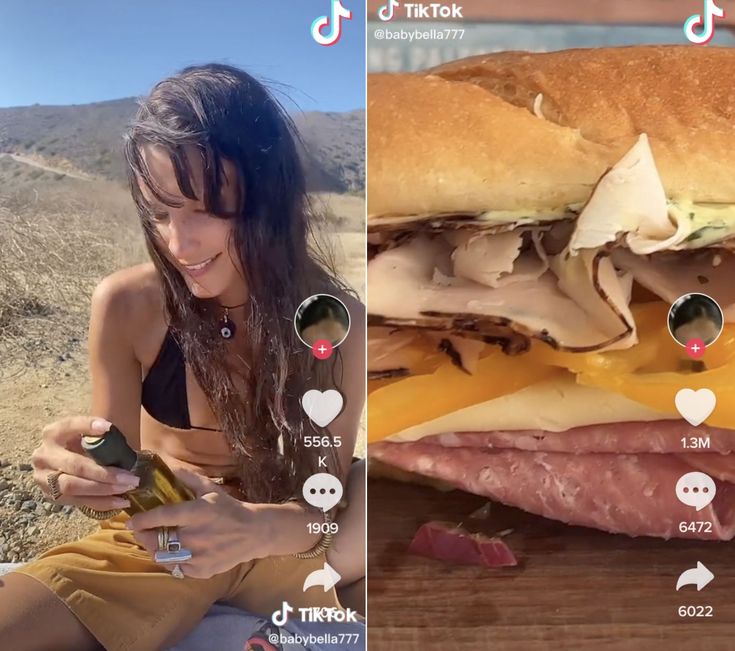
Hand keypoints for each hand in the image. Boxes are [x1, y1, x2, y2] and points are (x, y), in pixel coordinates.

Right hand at [31, 416, 139, 510]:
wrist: (63, 462)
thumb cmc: (83, 445)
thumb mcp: (88, 434)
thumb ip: (100, 435)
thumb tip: (117, 438)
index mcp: (53, 433)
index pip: (69, 426)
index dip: (88, 426)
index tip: (108, 428)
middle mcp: (44, 455)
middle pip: (75, 466)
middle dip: (105, 474)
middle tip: (131, 478)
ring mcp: (43, 478)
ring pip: (73, 487)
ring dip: (104, 490)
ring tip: (127, 488)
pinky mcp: (51, 496)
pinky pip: (77, 502)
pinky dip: (101, 502)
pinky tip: (120, 501)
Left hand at [126, 468, 265, 578]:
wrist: (253, 533)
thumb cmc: (229, 509)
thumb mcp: (210, 490)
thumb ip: (188, 478)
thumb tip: (168, 465)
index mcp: (196, 513)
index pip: (162, 516)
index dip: (143, 519)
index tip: (131, 520)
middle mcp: (194, 536)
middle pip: (157, 540)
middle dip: (144, 535)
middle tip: (141, 530)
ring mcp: (197, 557)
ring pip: (163, 557)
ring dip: (155, 549)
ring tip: (156, 541)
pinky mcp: (201, 571)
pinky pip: (176, 568)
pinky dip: (171, 560)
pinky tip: (174, 552)